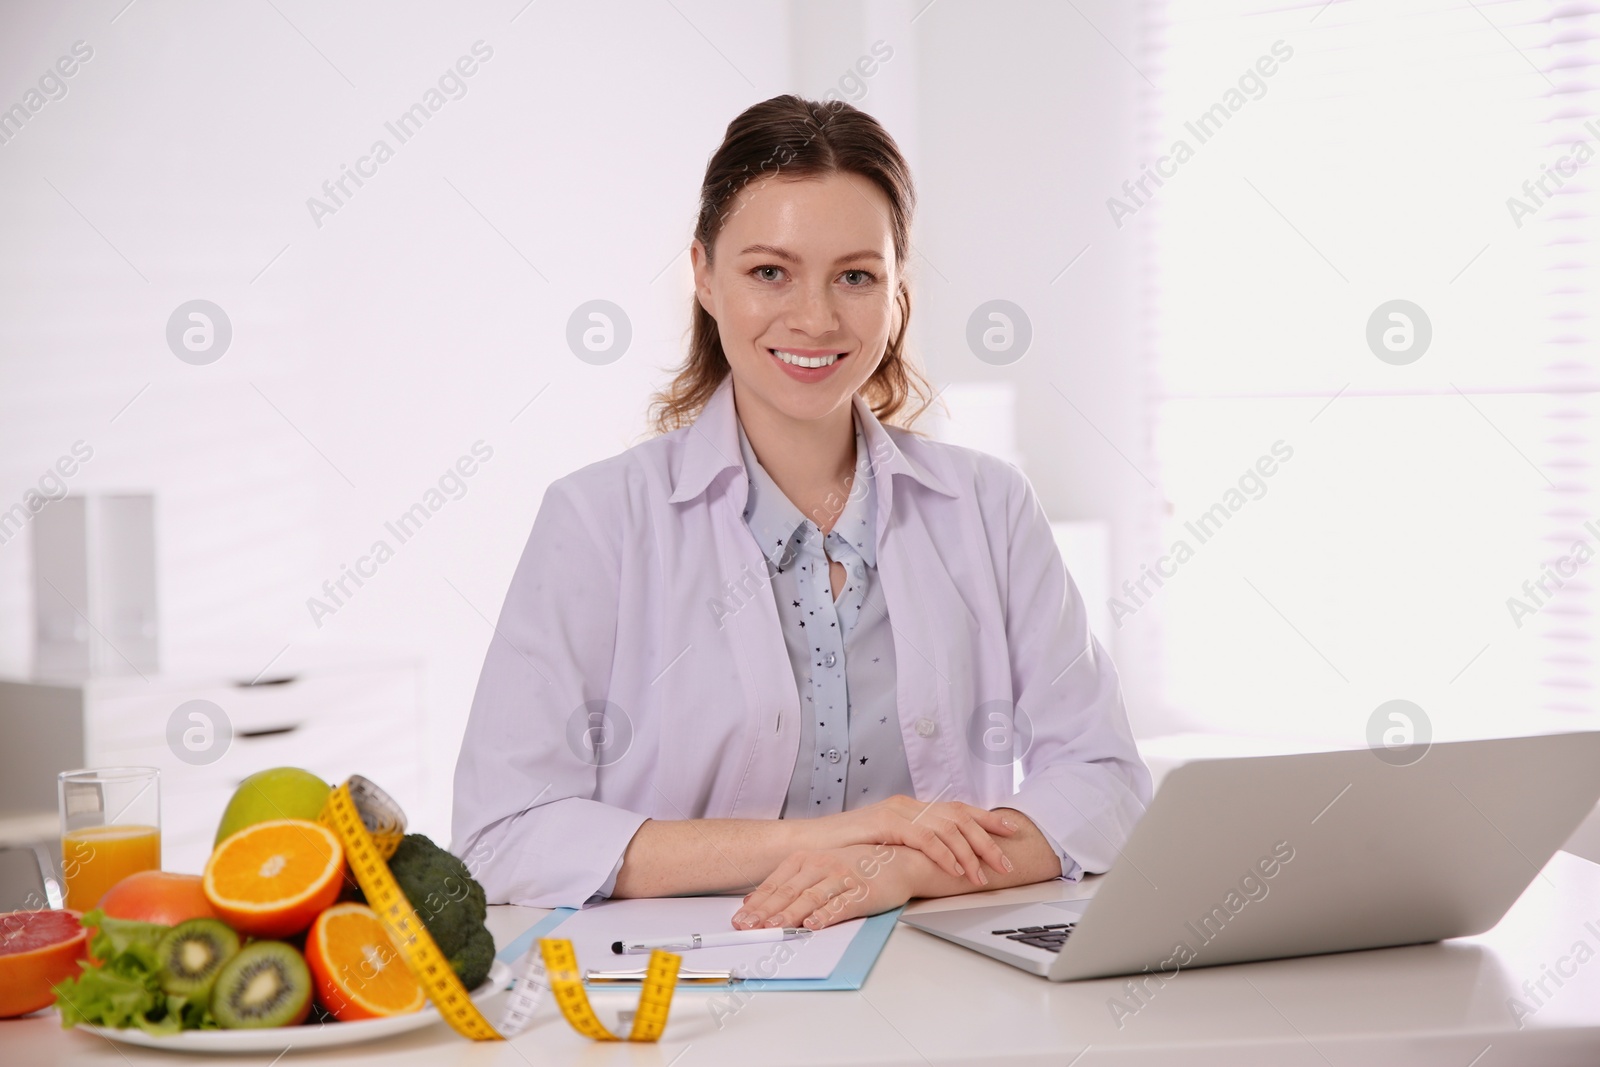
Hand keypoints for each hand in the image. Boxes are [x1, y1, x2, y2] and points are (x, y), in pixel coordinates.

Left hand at [731, 843, 916, 931]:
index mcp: (808, 859)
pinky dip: (826, 915)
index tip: (741, 919)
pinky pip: (841, 904)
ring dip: (791, 914)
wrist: (900, 860)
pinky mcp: (863, 891)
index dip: (758, 903)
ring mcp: (843, 877)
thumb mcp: (819, 866)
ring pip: (811, 897)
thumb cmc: (858, 865)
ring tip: (775, 927)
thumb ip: (790, 881)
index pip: (776, 883)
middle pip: (789, 891)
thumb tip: (755, 900)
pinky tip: (814, 924)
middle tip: (749, 928)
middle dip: (767, 912)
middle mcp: (823, 865)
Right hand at [828, 795, 1017, 887]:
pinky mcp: (885, 823)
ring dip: (969, 853)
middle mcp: (908, 805)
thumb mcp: (885, 847)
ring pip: (946, 827)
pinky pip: (923, 837)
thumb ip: (910, 848)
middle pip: (959, 817)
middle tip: (1006, 863)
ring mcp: (896, 812)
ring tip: (984, 875)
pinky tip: (955, 869)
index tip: (1012, 831)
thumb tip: (941, 863)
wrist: (808, 845)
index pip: (957, 809)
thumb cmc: (844, 850)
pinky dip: (943, 853)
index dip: (986, 819)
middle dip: (987, 840)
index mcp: (911, 808)